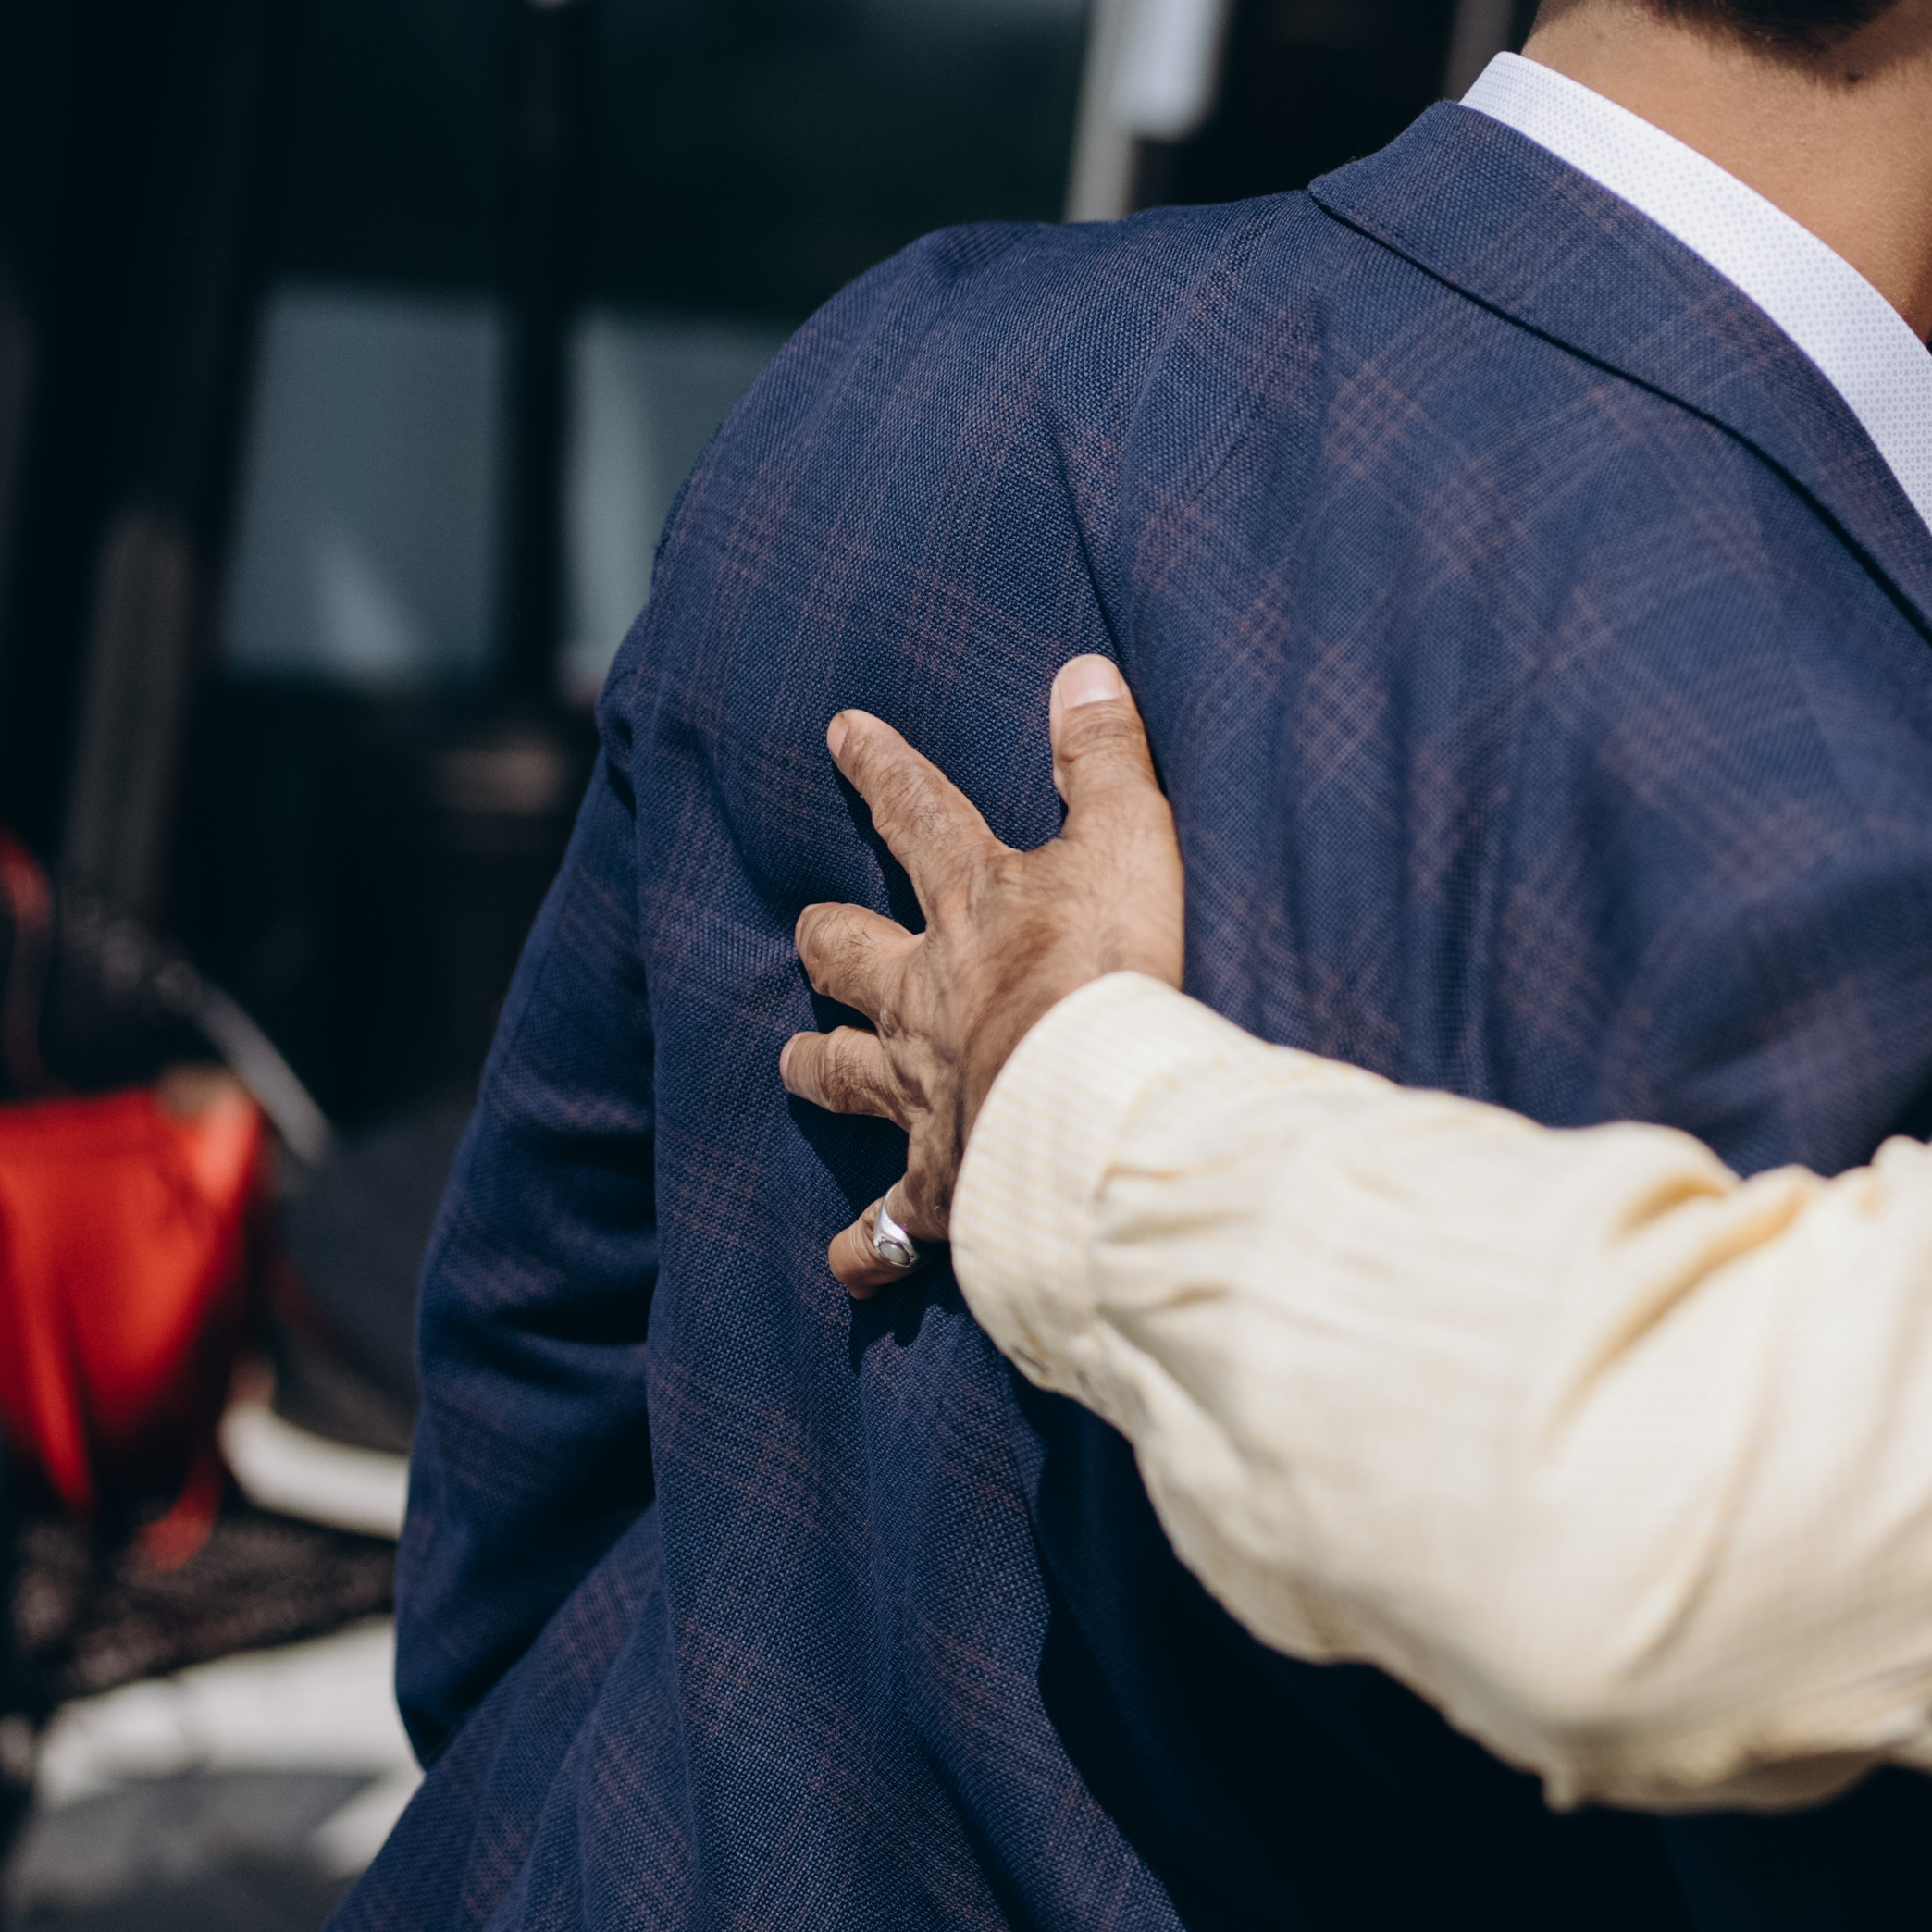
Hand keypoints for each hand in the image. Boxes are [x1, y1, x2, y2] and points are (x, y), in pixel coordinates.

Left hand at [778, 655, 1185, 1294]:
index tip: (841, 731)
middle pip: (845, 955)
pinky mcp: (938, 1181)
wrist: (1092, 1108)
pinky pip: (887, 1225)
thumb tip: (1082, 666)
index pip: (918, 814)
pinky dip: (866, 1246)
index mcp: (973, 907)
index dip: (883, 768)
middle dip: (826, 940)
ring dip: (822, 1070)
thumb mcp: (1130, 841)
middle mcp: (925, 995)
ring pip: (842, 1075)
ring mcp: (922, 1090)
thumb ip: (1106, 757)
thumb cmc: (1116, 970)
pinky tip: (850, 1265)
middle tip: (811, 933)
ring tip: (800, 1068)